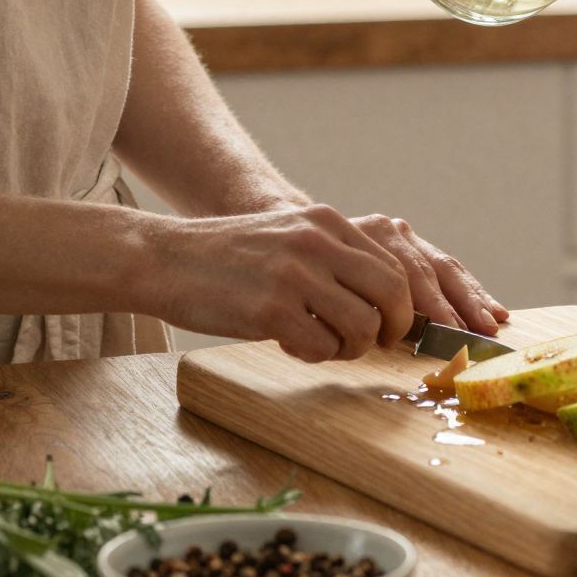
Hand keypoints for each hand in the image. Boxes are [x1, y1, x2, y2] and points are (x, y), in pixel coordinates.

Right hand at [142, 203, 508, 363]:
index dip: (410, 303)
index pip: (397, 264)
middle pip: (394, 292)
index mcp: (327, 222)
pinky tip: (294, 344)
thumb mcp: (290, 237)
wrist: (165, 259)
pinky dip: (317, 354)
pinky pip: (322, 346)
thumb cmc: (229, 258)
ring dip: (354, 346)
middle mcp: (318, 242)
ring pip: (363, 324)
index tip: (408, 326)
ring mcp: (296, 275)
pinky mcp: (271, 309)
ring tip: (327, 343)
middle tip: (381, 342)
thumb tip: (384, 299)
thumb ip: (333, 256)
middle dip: (397, 326)